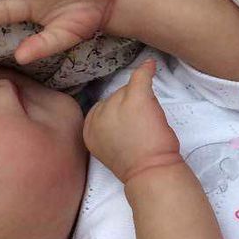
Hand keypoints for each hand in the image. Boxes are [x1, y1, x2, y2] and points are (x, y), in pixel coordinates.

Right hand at [83, 59, 182, 183]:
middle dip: (128, 108)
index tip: (128, 129)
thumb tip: (116, 111)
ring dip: (140, 101)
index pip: (103, 108)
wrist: (149, 173)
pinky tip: (151, 66)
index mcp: (88, 129)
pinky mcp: (136, 98)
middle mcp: (97, 115)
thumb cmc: (134, 165)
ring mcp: (116, 104)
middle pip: (115, 97)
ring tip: (149, 124)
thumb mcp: (110, 148)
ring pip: (129, 90)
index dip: (118, 116)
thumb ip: (106, 129)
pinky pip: (141, 76)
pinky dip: (147, 71)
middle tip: (140, 130)